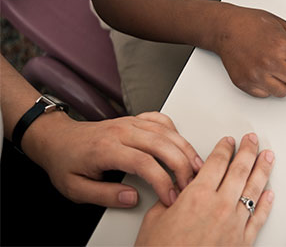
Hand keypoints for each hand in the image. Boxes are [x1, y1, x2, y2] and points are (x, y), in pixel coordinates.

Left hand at [28, 112, 201, 207]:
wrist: (58, 139)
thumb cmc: (66, 162)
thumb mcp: (76, 188)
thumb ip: (104, 195)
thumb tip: (132, 198)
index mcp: (106, 149)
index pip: (144, 163)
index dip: (162, 182)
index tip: (170, 196)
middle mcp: (121, 132)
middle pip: (163, 145)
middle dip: (182, 167)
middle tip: (190, 184)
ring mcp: (130, 123)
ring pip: (167, 132)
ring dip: (186, 150)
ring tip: (196, 168)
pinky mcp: (135, 119)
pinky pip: (162, 120)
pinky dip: (177, 132)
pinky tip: (182, 146)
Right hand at [136, 133, 274, 245]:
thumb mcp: (155, 220)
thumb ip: (170, 200)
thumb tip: (178, 194)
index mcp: (197, 196)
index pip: (216, 163)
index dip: (224, 148)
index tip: (229, 141)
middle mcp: (220, 206)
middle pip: (239, 170)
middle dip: (248, 152)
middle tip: (252, 141)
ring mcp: (235, 223)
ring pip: (254, 190)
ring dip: (263, 170)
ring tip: (268, 157)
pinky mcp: (243, 241)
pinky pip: (259, 217)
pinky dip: (266, 203)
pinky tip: (269, 193)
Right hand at [212, 5, 285, 96]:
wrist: (224, 29)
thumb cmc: (251, 24)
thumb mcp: (281, 24)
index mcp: (282, 45)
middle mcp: (271, 62)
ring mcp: (257, 75)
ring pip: (284, 91)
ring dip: (283, 82)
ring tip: (272, 66)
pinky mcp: (246, 84)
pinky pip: (267, 94)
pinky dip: (268, 86)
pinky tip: (261, 71)